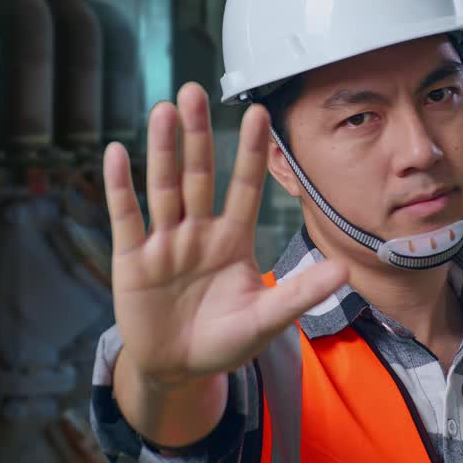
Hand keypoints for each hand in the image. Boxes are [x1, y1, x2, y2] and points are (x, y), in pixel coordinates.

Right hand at [102, 83, 347, 388]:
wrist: (178, 370)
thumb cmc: (225, 341)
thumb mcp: (266, 320)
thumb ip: (300, 294)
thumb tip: (345, 270)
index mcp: (232, 240)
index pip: (244, 187)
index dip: (250, 152)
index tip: (259, 113)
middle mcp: (198, 232)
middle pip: (197, 175)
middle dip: (197, 135)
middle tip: (196, 91)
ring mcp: (164, 243)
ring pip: (163, 188)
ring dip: (162, 150)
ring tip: (164, 110)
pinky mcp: (132, 260)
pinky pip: (126, 217)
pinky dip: (120, 187)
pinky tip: (118, 152)